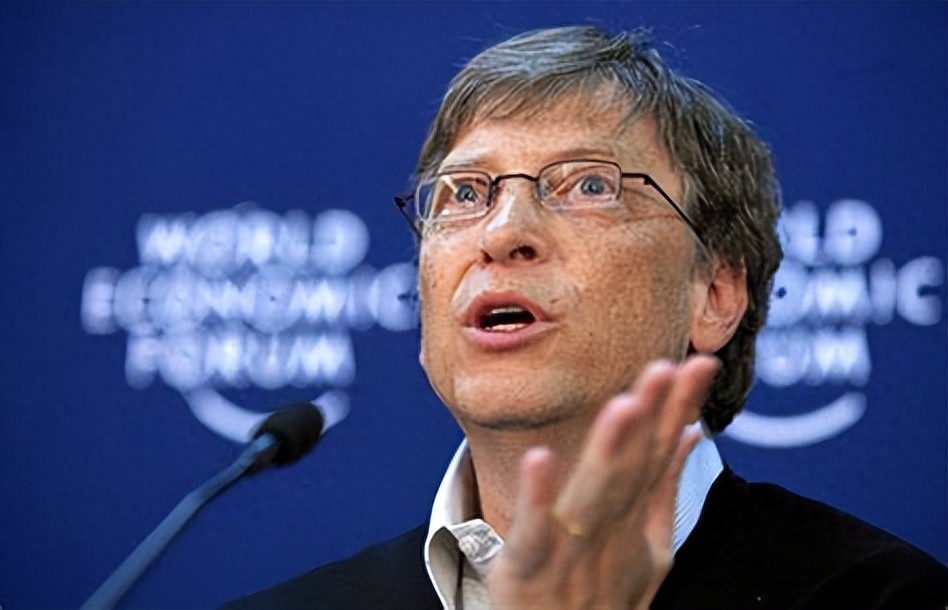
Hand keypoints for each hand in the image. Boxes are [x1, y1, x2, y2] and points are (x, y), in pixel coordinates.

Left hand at [487, 355, 719, 609]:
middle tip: (666, 368)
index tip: (700, 363)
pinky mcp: (526, 570)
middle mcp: (607, 534)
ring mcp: (569, 553)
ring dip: (610, 451)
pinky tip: (540, 458)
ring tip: (624, 405)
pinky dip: (537, 499)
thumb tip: (691, 433)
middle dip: (651, 419)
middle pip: (632, 471)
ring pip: (592, 498)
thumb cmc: (601, 596)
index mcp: (631, 521)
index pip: (658, 456)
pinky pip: (531, 533)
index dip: (678, 409)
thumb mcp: (645, 550)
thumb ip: (663, 489)